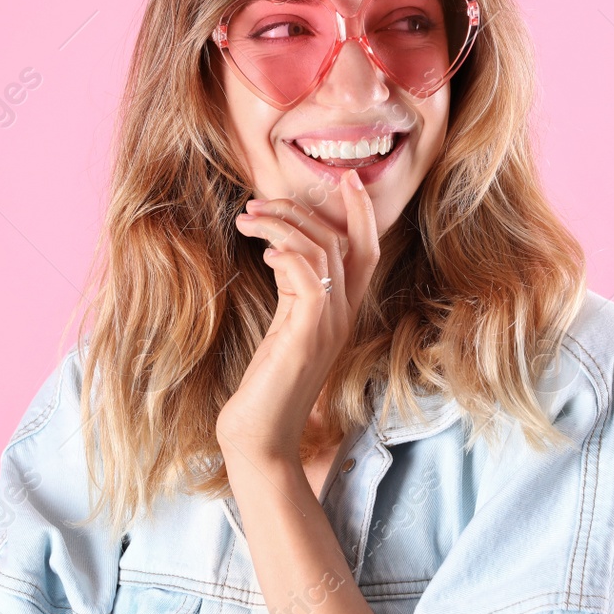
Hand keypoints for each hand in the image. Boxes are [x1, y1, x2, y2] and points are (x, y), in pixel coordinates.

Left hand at [217, 168, 380, 467]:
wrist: (260, 435)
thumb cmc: (267, 386)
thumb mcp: (284, 328)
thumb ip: (292, 291)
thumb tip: (280, 249)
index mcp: (341, 312)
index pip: (366, 250)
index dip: (362, 212)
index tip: (345, 177)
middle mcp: (343, 314)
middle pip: (344, 241)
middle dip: (304, 209)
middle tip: (258, 200)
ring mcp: (329, 323)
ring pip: (322, 250)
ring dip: (282, 223)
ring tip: (247, 217)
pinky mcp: (307, 331)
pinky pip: (307, 274)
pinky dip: (285, 250)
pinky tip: (261, 247)